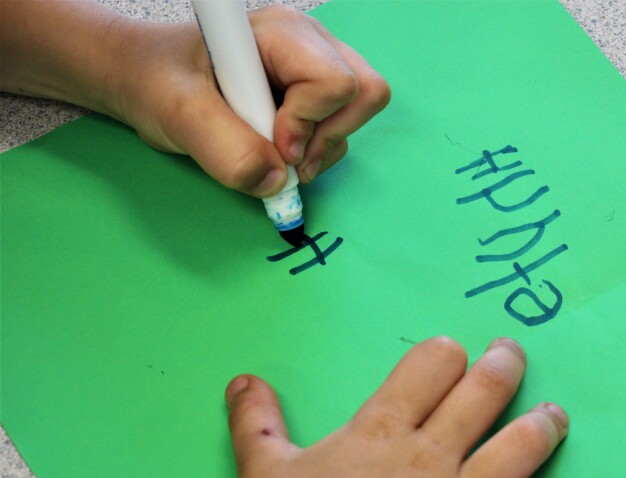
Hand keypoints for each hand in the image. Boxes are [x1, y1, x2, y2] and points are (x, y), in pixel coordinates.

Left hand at [0, 2, 389, 197]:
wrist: (149, 80)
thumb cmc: (159, 81)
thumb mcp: (180, 115)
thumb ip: (226, 150)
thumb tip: (275, 183)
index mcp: (281, 33)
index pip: (336, 82)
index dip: (309, 123)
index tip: (273, 144)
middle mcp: (310, 44)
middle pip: (364, 94)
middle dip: (328, 137)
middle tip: (284, 156)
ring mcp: (316, 68)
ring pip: (356, 117)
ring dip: (319, 150)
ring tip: (272, 153)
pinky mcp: (315, 94)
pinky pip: (339, 130)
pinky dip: (314, 153)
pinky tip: (277, 150)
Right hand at [166, 337, 592, 477]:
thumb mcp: (263, 467)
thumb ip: (256, 418)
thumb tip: (243, 379)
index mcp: (382, 428)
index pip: (432, 364)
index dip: (448, 353)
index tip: (456, 354)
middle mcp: (429, 455)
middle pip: (484, 393)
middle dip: (505, 368)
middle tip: (514, 358)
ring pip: (520, 448)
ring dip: (545, 427)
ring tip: (556, 416)